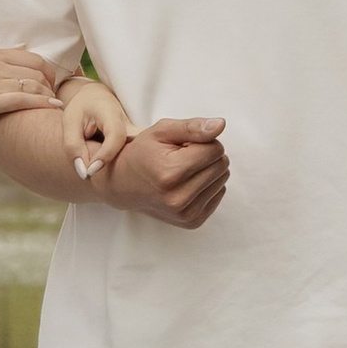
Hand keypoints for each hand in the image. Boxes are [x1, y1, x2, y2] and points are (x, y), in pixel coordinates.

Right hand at [0, 40, 60, 124]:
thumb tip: (9, 52)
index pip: (32, 58)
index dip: (47, 70)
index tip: (51, 81)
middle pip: (36, 72)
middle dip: (51, 85)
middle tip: (56, 96)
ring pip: (32, 85)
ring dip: (48, 95)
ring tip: (57, 104)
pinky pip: (19, 100)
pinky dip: (39, 103)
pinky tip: (51, 107)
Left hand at [58, 72, 137, 180]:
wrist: (95, 97)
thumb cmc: (81, 109)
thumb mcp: (69, 123)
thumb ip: (73, 148)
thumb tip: (84, 174)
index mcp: (112, 113)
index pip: (116, 137)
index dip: (105, 156)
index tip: (90, 171)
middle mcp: (129, 124)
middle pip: (137, 147)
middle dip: (129, 165)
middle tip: (110, 180)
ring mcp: (135, 134)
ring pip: (140, 153)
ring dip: (130, 167)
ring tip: (117, 181)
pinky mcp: (136, 143)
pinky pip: (137, 156)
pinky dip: (130, 166)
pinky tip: (121, 178)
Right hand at [103, 118, 228, 227]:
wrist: (123, 183)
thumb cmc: (143, 153)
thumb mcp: (162, 131)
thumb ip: (192, 127)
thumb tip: (220, 125)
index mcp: (170, 173)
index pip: (216, 149)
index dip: (204, 141)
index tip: (185, 144)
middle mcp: (178, 197)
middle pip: (221, 165)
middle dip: (207, 155)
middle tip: (183, 156)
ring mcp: (185, 213)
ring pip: (222, 179)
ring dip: (208, 170)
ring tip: (183, 169)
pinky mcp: (192, 221)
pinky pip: (219, 194)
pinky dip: (208, 184)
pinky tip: (188, 182)